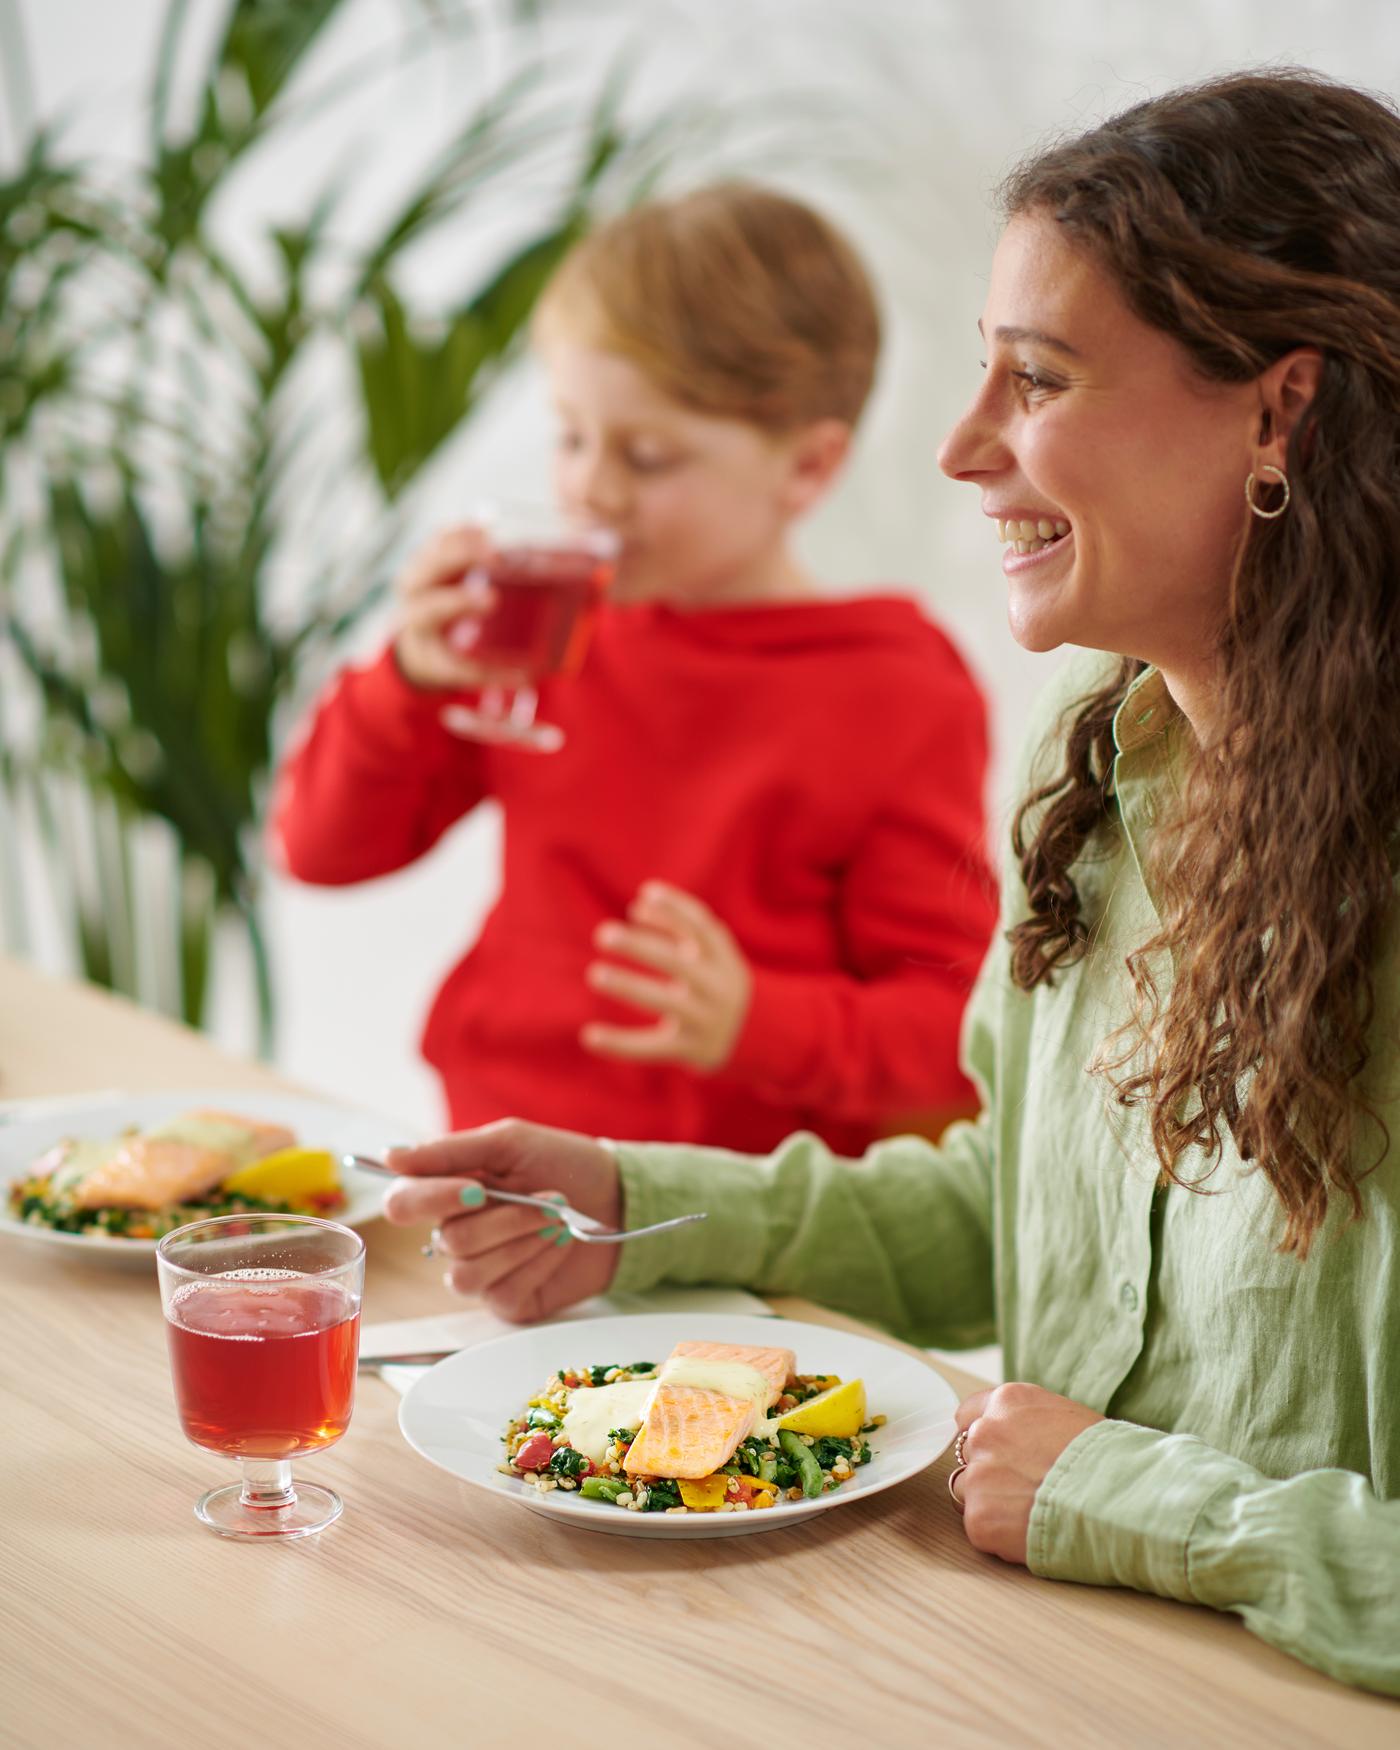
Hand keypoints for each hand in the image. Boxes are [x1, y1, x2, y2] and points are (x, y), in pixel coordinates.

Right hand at [379, 1119, 621, 1321]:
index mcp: (446, 1190)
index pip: (402, 1203)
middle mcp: (454, 1234)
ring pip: (469, 1273)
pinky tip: (559, 1245)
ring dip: (523, 1241)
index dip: (431, 1199)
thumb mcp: (509, 1143)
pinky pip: (503, 1293)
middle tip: (549, 1198)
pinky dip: (538, 1264)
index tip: (478, 1188)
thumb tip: (390, 1155)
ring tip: (558, 1220)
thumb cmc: (563, 1163)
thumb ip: (450, 1152)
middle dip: (507, 1218)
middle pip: (449, 1240)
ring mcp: (480, 1271)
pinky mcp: (507, 1300)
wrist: (618, 1199)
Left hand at [392, 524, 508, 691]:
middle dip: (461, 558)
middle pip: (429, 566)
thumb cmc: (446, 656)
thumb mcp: (461, 671)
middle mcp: (412, 591)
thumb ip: (491, 674)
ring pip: (435, 546)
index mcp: (418, 623)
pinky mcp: (431, 554)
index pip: (431, 609)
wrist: (420, 641)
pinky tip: (489, 523)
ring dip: (464, 539)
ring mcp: (419, 568)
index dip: (458, 601)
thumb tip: (529, 675)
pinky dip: (464, 528)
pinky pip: (443, 535)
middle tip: (497, 558)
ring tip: (497, 537)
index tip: (491, 599)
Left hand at [581, 881, 752, 1071]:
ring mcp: (706, 1021)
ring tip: (594, 973)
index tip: (644, 894)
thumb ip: (681, 928)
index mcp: (726, 960)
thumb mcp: (714, 955)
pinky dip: (619, 1043)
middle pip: (679, 963)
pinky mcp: (690, 1050)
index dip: (675, 908)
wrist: (763, 1037)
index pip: (702, 927)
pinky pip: (651, 1048)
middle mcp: (719, 988)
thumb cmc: (720, 983)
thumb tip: (637, 906)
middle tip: (604, 934)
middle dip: (641, 946)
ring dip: (629, 986)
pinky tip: (589, 1036)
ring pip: (664, 1002)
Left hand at [948, 1383, 1105, 1563]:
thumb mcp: (1067, 1418)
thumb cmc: (1110, 1460)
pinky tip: (1032, 1533)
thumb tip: (1021, 1440)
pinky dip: (1000, 1534)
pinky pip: (980, 1527)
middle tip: (1027, 1490)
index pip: (969, 1415)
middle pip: (968, 1455)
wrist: (1124, 1501)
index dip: (988, 1440)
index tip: (1002, 1456)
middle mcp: (985, 1433)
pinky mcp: (980, 1519)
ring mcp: (979, 1476)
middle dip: (991, 1471)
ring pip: (967, 1491)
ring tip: (1031, 1513)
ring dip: (991, 1502)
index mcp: (1008, 1402)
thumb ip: (1030, 1424)